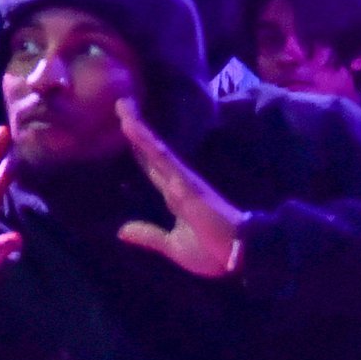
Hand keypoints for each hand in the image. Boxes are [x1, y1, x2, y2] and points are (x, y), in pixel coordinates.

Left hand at [115, 99, 246, 279]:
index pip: (151, 166)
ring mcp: (181, 179)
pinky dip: (146, 141)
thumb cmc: (213, 252)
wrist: (240, 256)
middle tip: (120, 103)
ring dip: (137, 126)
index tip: (124, 126)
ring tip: (122, 104)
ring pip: (154, 148)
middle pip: (150, 150)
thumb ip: (148, 235)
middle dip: (134, 127)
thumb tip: (121, 231)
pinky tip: (132, 126)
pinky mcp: (185, 182)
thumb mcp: (173, 246)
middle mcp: (177, 181)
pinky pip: (162, 157)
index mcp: (174, 195)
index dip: (137, 147)